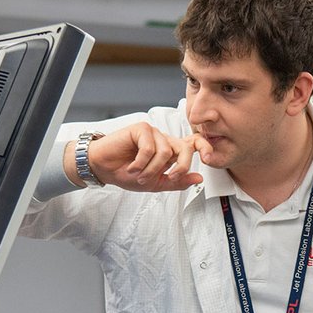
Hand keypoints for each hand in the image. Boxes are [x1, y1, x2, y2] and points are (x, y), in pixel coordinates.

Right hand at [65, 119, 212, 192]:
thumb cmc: (127, 173)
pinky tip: (132, 167)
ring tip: (139, 175)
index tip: (208, 158)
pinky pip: (150, 148)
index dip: (205, 147)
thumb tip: (199, 178)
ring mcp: (153, 133)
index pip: (193, 144)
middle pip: (185, 148)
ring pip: (165, 152)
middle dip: (180, 166)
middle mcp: (165, 140)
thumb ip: (177, 181)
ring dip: (152, 169)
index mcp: (171, 151)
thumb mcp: (155, 183)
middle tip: (169, 178)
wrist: (104, 169)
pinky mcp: (141, 129)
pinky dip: (141, 162)